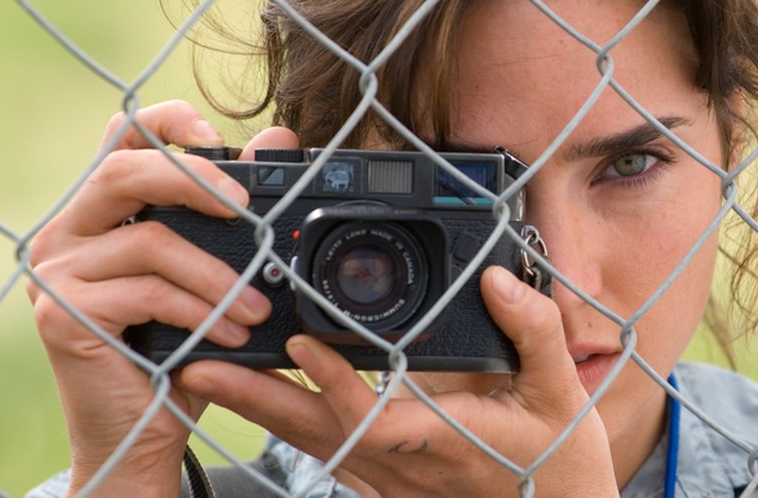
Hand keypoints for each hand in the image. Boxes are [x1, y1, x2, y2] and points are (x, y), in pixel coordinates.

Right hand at [26, 100, 293, 495]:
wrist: (145, 430)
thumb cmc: (180, 346)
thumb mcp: (214, 270)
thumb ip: (236, 208)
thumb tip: (278, 138)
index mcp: (103, 211)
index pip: (120, 137)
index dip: (164, 121)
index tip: (212, 131)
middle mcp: (69, 231)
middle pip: (125, 169)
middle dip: (196, 180)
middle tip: (247, 209)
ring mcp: (59, 271)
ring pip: (151, 240)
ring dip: (219, 276)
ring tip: (257, 309)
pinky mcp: (63, 314)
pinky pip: (146, 292)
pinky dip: (200, 313)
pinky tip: (229, 336)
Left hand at [178, 265, 619, 496]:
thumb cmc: (559, 466)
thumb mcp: (560, 395)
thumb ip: (533, 332)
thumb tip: (497, 280)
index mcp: (444, 442)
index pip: (373, 418)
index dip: (333, 384)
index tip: (302, 344)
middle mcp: (403, 468)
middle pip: (314, 433)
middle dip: (253, 398)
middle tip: (197, 366)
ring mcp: (388, 480)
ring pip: (309, 444)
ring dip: (256, 408)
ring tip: (203, 373)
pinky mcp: (384, 483)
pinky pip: (323, 451)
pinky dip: (283, 422)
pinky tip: (257, 396)